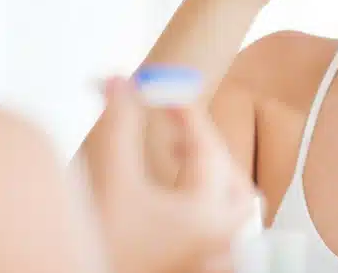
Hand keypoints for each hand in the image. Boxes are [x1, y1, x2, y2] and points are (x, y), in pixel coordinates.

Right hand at [83, 78, 255, 272]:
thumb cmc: (104, 252)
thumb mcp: (105, 186)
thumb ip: (117, 128)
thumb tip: (117, 82)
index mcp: (208, 216)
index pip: (206, 146)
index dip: (184, 111)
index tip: (161, 89)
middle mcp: (222, 243)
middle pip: (234, 181)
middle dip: (203, 147)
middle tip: (170, 130)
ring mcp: (214, 263)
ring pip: (232, 211)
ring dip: (208, 179)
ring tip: (171, 164)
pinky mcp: (200, 269)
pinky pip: (220, 234)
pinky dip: (203, 208)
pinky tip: (170, 206)